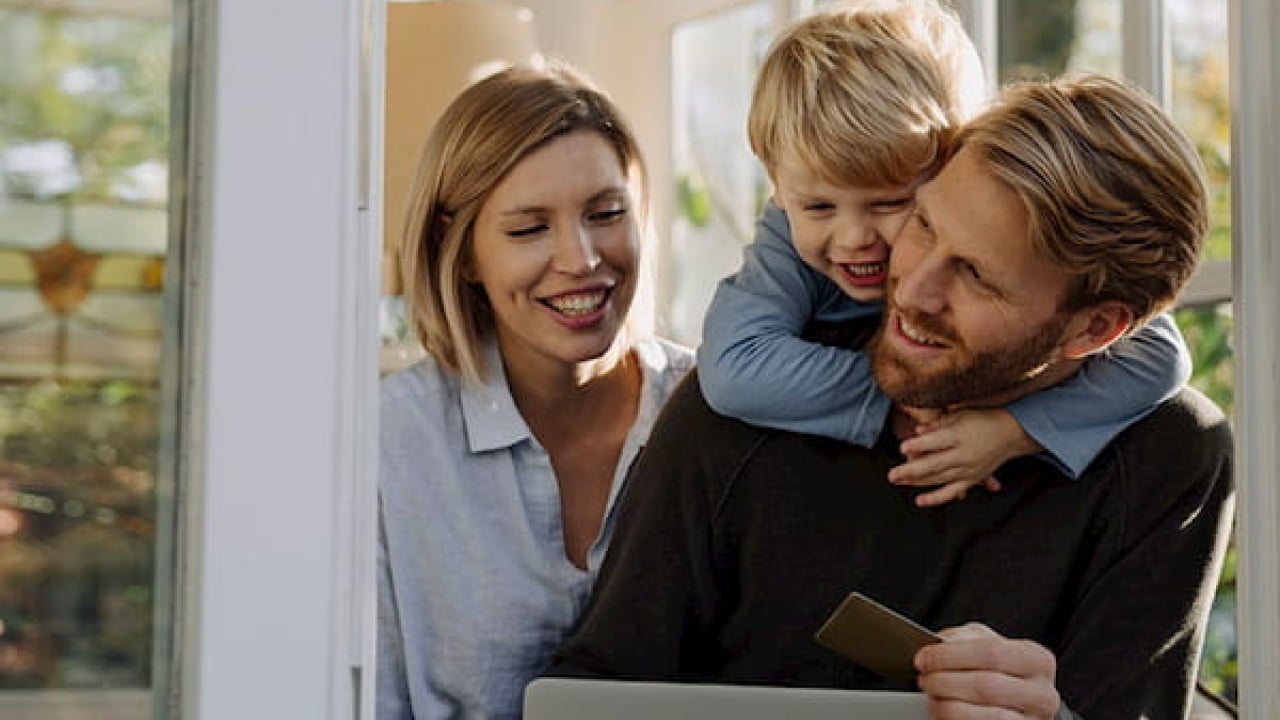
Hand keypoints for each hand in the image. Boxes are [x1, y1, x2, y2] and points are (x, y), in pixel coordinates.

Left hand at [888, 409, 1041, 506]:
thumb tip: (918, 431)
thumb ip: (937, 424)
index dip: (918, 445)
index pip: (936, 442)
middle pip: (934, 464)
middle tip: (892, 475)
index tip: (902, 448)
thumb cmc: (983, 419)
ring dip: (917, 481)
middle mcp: (963, 455)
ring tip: (898, 480)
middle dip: (911, 470)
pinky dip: (936, 498)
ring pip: (939, 478)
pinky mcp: (971, 479)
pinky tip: (920, 501)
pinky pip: (952, 492)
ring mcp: (968, 469)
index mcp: (960, 436)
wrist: (1011, 432)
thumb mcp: (960, 414)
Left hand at [915, 622, 1060, 718]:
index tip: (924, 658)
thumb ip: (966, 638)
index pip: (993, 653)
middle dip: (946, 681)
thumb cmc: (997, 669)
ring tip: (933, 696)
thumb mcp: (984, 644)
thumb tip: (943, 643)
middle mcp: (1042, 694)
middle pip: (987, 686)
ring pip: (988, 717)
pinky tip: (944, 711)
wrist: (1012, 702)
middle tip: (925, 678)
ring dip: (948, 706)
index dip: (952, 655)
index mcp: (1037, 661)